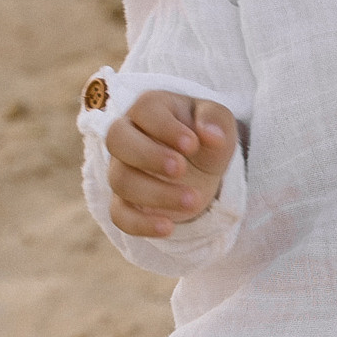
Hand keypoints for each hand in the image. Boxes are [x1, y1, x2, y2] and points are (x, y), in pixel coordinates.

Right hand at [105, 90, 236, 237]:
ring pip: (121, 180)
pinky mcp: (124, 200)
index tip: (193, 145)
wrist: (201, 165)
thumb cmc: (205, 134)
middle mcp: (127, 136)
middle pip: (117, 140)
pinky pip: (119, 214)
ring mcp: (122, 169)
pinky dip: (140, 224)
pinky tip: (168, 227)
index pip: (144, 110)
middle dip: (148, 156)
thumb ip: (215, 120)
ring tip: (194, 200)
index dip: (165, 128)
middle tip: (181, 169)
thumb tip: (212, 135)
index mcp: (149, 108)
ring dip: (156, 193)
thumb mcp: (219, 121)